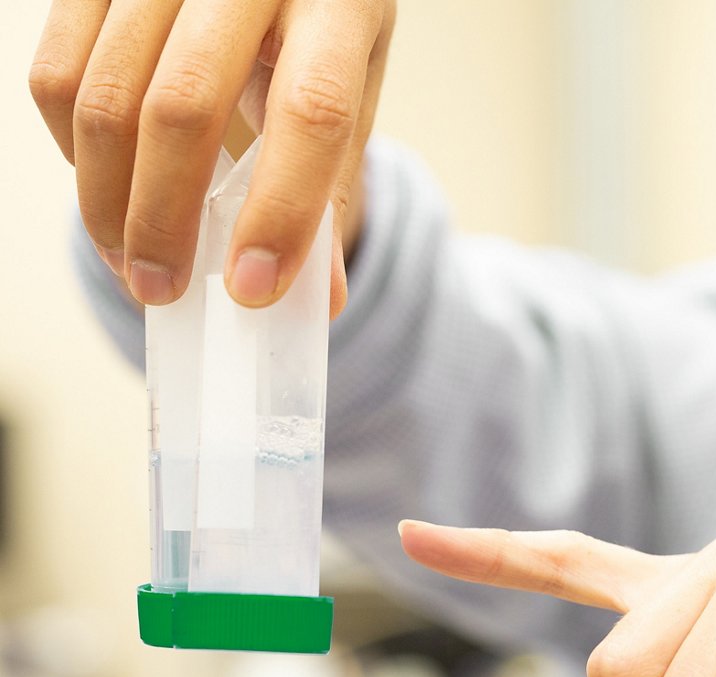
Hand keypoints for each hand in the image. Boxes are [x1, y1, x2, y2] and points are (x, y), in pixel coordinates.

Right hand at [29, 0, 396, 316]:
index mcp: (337, 3)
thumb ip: (330, 184)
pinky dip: (73, 150)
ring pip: (106, 95)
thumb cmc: (317, 33)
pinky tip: (108, 189)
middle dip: (165, 220)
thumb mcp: (349, 93)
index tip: (252, 288)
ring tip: (132, 261)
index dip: (281, 210)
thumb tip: (323, 302)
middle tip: (161, 290)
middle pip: (185, 107)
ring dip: (108, 201)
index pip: (311, 112)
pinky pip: (58, 71)